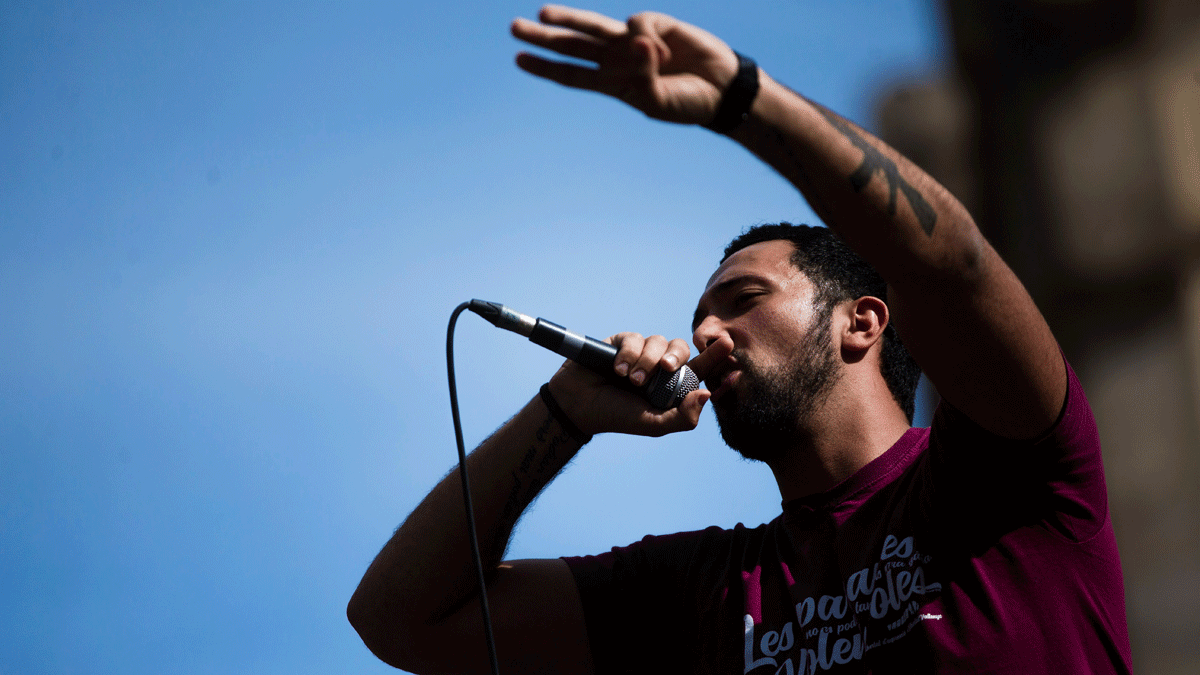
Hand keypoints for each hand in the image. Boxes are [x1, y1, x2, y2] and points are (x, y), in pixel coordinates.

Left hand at [511, 5, 738, 123]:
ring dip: (566, 19)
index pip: (572, 74)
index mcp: (612, 83)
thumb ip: (642, 77)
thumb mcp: (658, 102)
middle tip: (514, 28)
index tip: (518, 59)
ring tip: (542, 14)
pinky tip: (666, 53)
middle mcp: (616, 59)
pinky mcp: (654, 23)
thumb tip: (634, 41)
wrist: (722, 89)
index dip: (545, 67)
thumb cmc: (689, 103)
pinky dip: (647, 39)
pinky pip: (637, 25)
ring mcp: (633, 39)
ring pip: (591, 25)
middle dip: (543, 37)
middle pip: (572, 45)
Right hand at [547, 332, 733, 437]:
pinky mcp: (623, 342)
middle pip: (682, 348)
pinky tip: (617, 369)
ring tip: (630, 380)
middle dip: (677, 356)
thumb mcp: (654, 424)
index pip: (700, 368)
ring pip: (658, 342)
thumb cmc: (617, 416)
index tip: (729, 345)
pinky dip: (628, 354)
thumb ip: (683, 416)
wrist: (579, 405)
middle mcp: (660, 366)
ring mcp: (642, 353)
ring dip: (646, 361)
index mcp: (673, 385)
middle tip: (665, 369)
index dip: (716, 357)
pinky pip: (635, 338)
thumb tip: (707, 394)